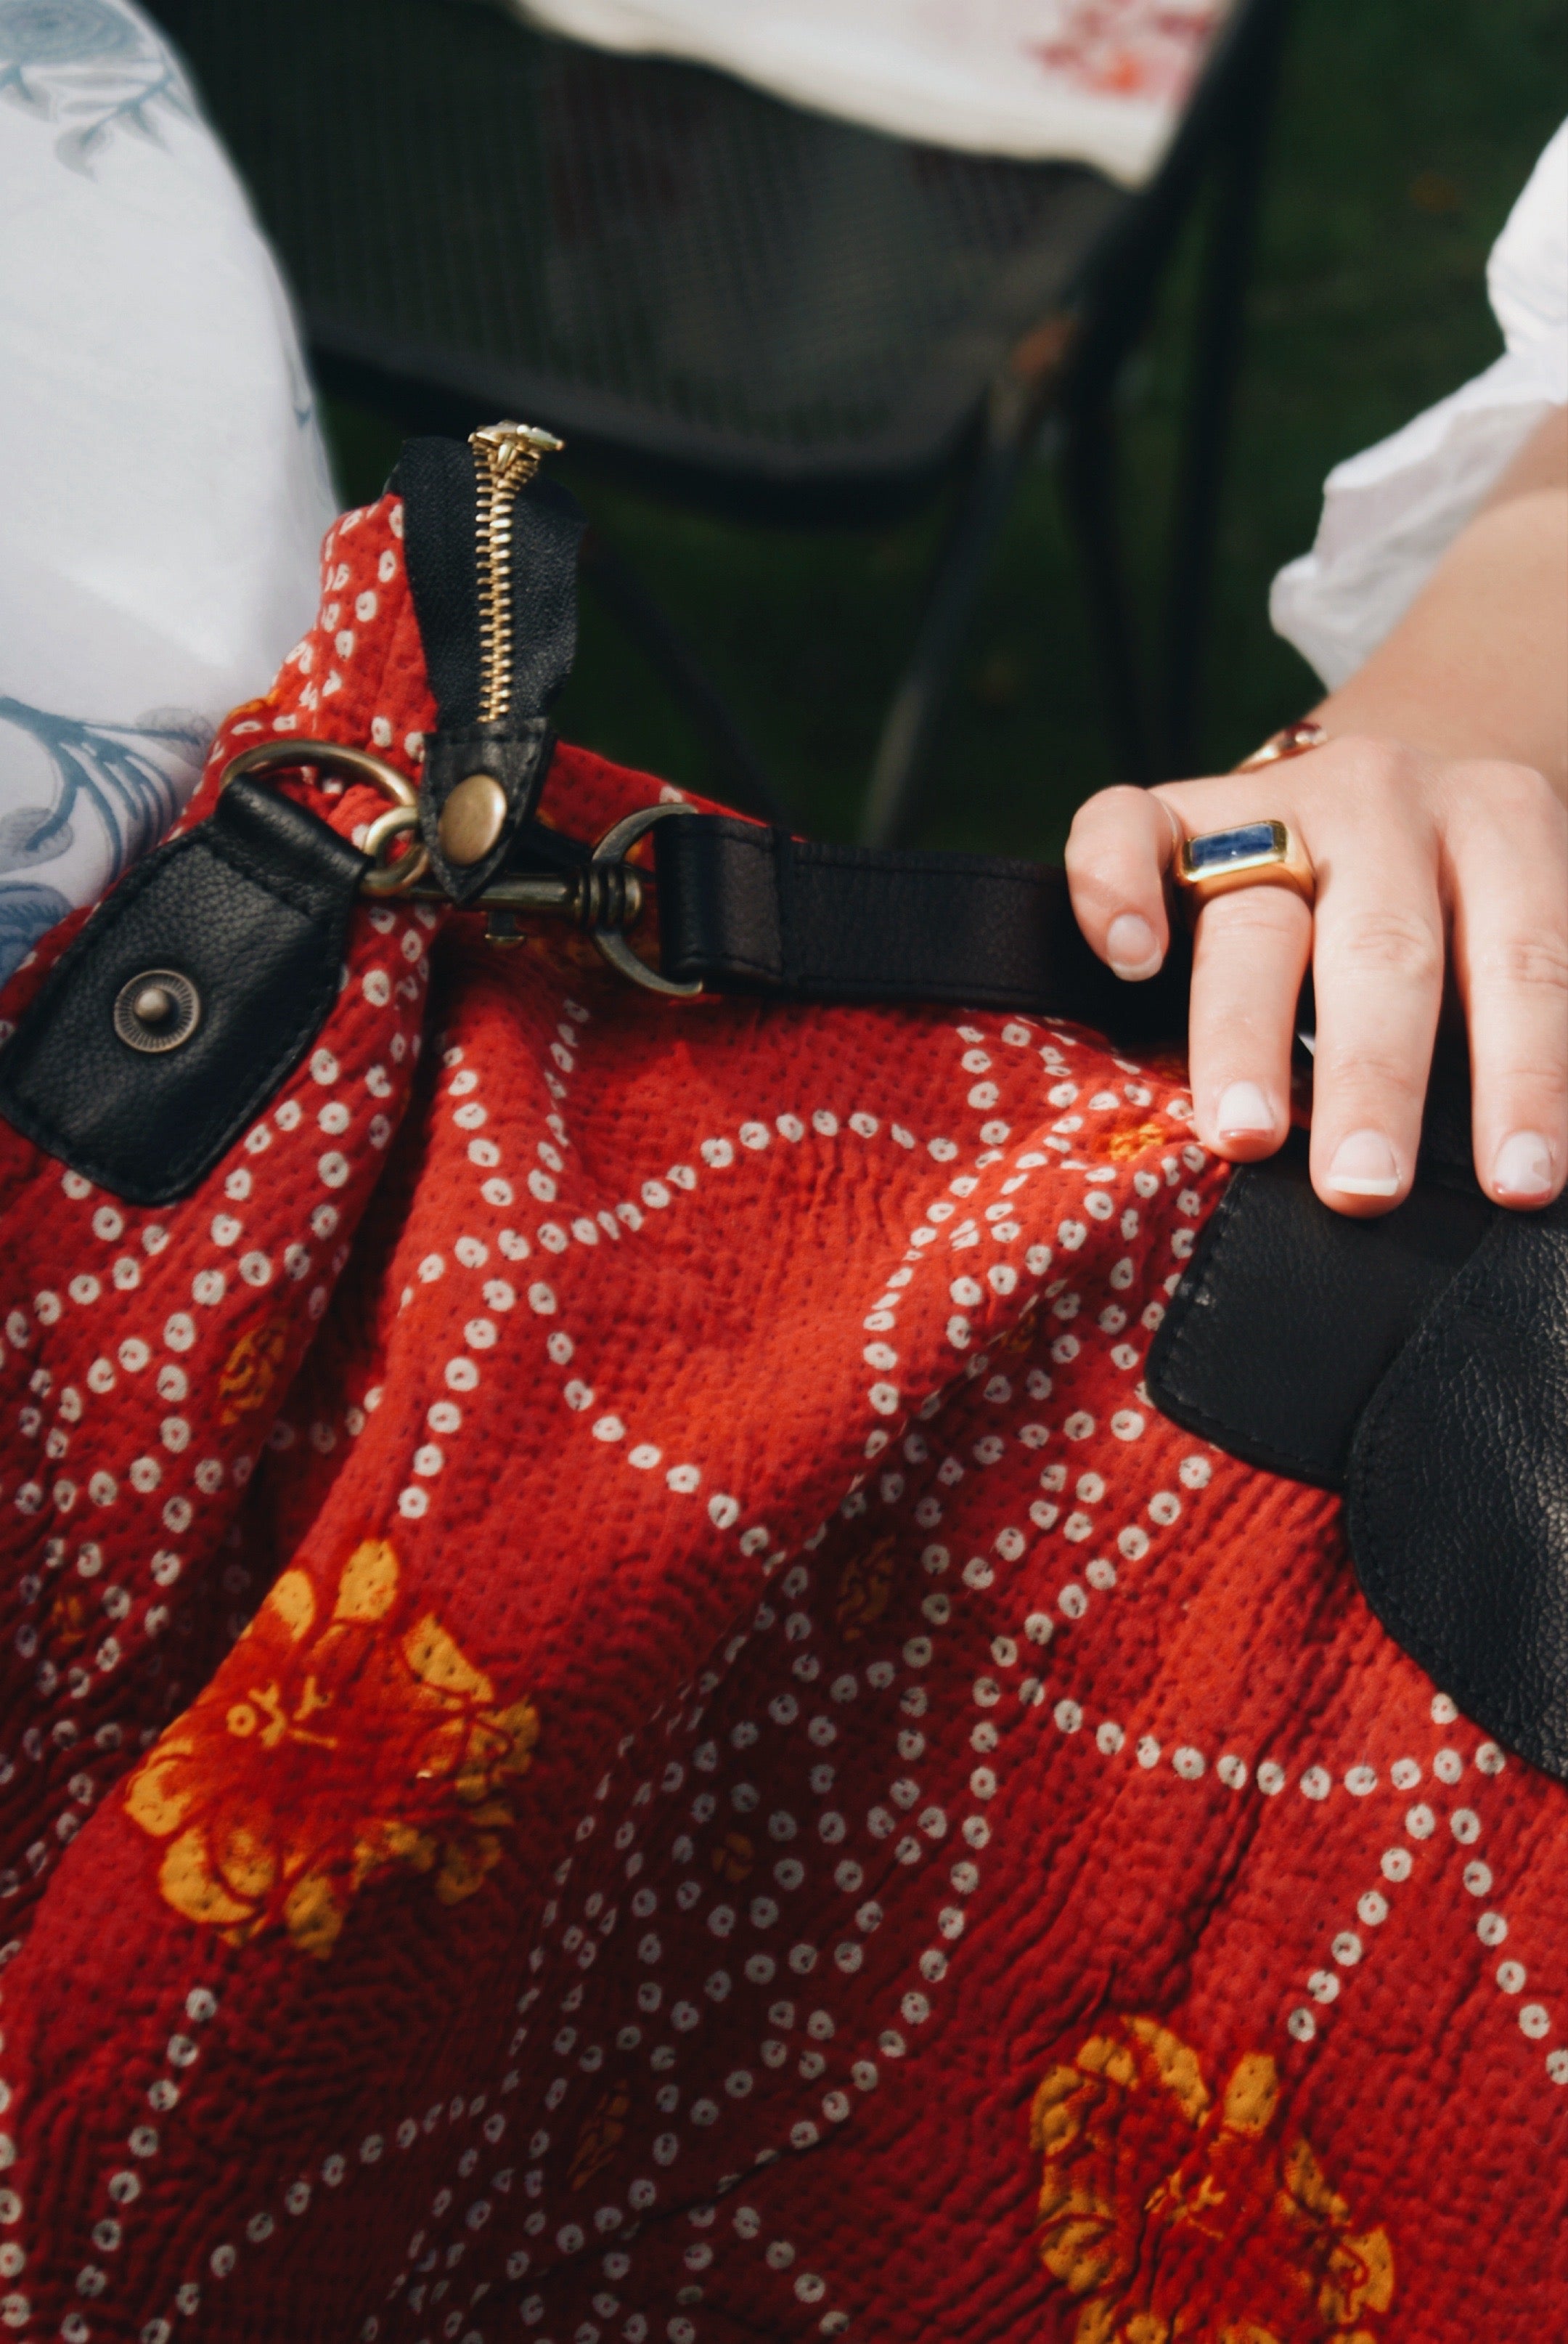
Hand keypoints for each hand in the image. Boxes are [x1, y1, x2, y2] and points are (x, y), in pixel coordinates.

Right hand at [1064, 733, 1567, 1213]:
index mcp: (1503, 825)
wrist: (1394, 794)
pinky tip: (1130, 960)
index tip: (1519, 1183)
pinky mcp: (1178, 808)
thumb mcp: (1510, 944)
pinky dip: (1114, 888)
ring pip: (1252, 919)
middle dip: (1375, 1077)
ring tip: (1245, 1135)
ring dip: (1245, 1036)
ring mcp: (1274, 800)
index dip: (1526, 1073)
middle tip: (1365, 1186)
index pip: (1523, 959)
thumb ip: (1509, 1020)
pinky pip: (1123, 829)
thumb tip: (1515, 1172)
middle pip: (1381, 946)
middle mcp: (1388, 798)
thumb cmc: (1461, 913)